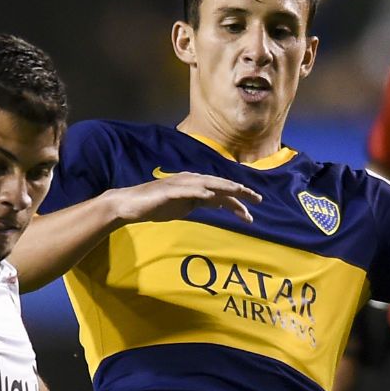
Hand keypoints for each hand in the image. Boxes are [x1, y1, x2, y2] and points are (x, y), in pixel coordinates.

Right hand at [110, 173, 262, 224]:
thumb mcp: (184, 207)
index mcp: (196, 185)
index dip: (238, 199)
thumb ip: (200, 203)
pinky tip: (212, 197)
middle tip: (258, 199)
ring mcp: (180, 184)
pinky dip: (201, 192)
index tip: (253, 210)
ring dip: (225, 188)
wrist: (131, 205)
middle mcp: (191, 181)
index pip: (221, 192)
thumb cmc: (156, 206)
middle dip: (240, 192)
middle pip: (220, 185)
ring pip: (209, 184)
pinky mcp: (170, 190)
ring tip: (241, 193)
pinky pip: (188, 191)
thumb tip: (216, 203)